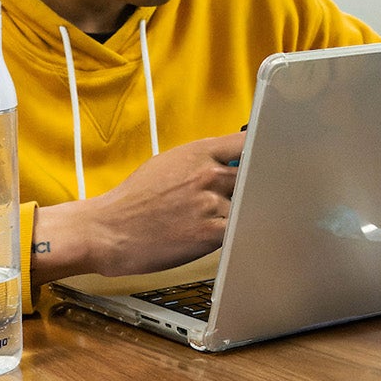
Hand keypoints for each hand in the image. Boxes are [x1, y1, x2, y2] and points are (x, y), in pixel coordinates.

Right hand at [29, 132, 245, 283]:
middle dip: (255, 188)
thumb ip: (203, 161)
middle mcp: (209, 173)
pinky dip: (241, 234)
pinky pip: (241, 230)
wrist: (108, 231)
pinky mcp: (211, 232)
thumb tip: (233, 164)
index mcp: (199, 152)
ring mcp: (211, 202)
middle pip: (256, 176)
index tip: (272, 159)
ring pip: (249, 205)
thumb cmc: (135, 200)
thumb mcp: (169, 164)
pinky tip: (232, 238)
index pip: (248, 142)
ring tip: (232, 223)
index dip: (264, 151)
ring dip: (245, 214)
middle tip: (254, 199)